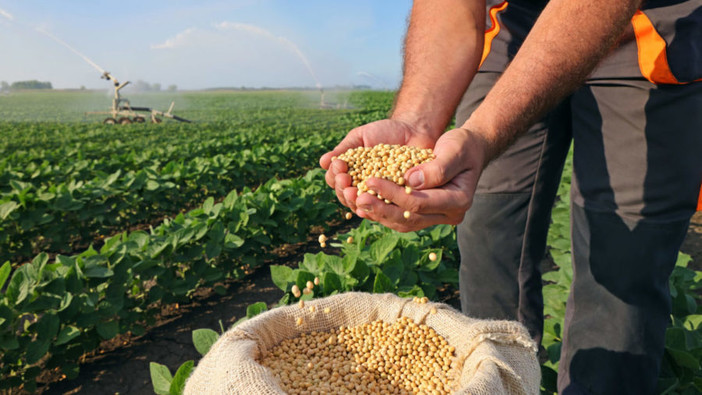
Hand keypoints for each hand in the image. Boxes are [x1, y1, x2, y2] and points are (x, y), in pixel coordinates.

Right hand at [320, 119, 436, 211]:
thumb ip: (344, 149)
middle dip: (342, 189)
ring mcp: (378, 195)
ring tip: (355, 193)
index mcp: (351, 173)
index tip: (340, 165)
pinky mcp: (395, 200)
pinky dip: (375, 208)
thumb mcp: (361, 136)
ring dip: (354, 200)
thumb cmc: (385, 131)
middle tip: (345, 180)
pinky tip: (370, 205)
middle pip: (345, 196)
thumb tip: (322, 162)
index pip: (335, 180)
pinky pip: (383, 209)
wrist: (413, 131)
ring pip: (361, 205)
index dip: (334, 175)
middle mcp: (362, 187)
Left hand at [353, 127, 487, 231]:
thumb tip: (411, 181)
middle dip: (381, 208)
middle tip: (357, 197)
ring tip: (356, 201)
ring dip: (378, 213)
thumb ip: (437, 167)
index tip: (371, 180)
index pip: (420, 203)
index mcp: (459, 201)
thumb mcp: (454, 149)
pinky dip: (382, 212)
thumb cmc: (463, 146)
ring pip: (403, 223)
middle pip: (409, 218)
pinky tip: (363, 204)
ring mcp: (436, 216)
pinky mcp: (424, 213)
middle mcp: (448, 215)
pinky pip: (400, 218)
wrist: (468, 149)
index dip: (393, 193)